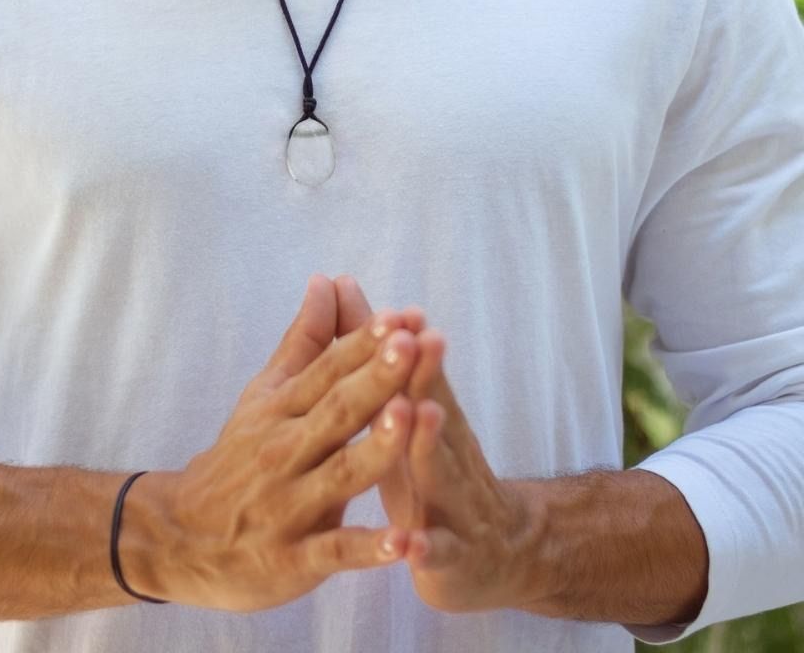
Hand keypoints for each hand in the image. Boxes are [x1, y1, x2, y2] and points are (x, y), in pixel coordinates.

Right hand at [128, 274, 423, 611]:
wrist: (182, 536)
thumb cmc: (240, 456)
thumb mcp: (266, 394)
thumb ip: (304, 341)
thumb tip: (326, 280)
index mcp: (283, 408)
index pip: (328, 369)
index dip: (364, 343)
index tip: (401, 316)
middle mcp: (286, 450)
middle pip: (337, 411)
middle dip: (375, 378)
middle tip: (411, 345)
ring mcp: (290, 505)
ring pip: (339, 474)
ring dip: (376, 448)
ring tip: (410, 418)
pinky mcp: (294, 559)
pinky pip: (334, 553)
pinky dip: (368, 549)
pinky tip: (405, 542)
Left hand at [336, 277, 536, 613]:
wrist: (499, 555)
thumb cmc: (432, 466)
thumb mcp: (409, 408)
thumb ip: (374, 349)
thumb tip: (341, 282)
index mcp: (430, 416)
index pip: (419, 373)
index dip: (408, 343)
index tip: (400, 308)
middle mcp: (446, 452)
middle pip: (436, 409)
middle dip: (426, 375)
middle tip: (418, 339)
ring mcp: (451, 504)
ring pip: (439, 472)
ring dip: (429, 443)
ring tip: (419, 413)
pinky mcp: (449, 558)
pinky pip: (438, 553)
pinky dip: (425, 547)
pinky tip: (410, 545)